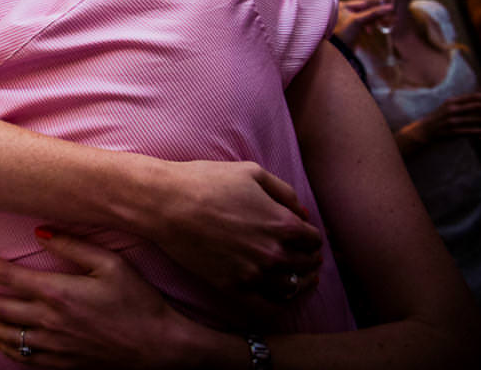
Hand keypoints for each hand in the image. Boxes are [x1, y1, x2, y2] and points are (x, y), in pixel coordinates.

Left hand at [0, 231, 203, 368]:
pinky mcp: (63, 363)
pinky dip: (6, 348)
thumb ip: (73, 245)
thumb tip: (41, 230)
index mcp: (58, 292)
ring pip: (7, 334)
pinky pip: (24, 358)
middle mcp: (49, 321)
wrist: (160, 346)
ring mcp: (54, 346)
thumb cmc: (138, 301)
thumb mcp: (110, 264)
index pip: (7, 275)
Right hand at [147, 160, 321, 302]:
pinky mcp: (232, 288)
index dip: (311, 237)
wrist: (166, 202)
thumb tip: (302, 214)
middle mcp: (274, 253)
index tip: (303, 237)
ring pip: (291, 288)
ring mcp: (254, 274)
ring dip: (298, 282)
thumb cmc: (206, 181)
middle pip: (307, 265)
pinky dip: (278, 305)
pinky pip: (267, 308)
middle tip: (303, 257)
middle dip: (308, 259)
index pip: (314, 240)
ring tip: (294, 277)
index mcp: (283, 224)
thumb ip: (284, 192)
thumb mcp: (251, 172)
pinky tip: (276, 296)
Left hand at [334, 0, 393, 45]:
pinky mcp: (352, 28)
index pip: (363, 1)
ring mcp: (348, 19)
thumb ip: (374, 13)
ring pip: (367, 17)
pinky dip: (372, 25)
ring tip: (391, 22)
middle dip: (380, 13)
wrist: (337, 51)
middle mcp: (345, 11)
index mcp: (343, 6)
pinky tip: (375, 30)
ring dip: (378, 20)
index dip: (377, 0)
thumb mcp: (358, 21)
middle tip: (393, 14)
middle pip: (367, 9)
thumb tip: (390, 7)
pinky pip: (365, 23)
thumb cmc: (343, 33)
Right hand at [412, 92, 480, 141]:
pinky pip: (472, 131)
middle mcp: (452, 109)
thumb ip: (463, 102)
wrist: (425, 130)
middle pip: (477, 106)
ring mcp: (452, 121)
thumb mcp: (448, 106)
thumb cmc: (440, 117)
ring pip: (476, 119)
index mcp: (452, 101)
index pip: (474, 97)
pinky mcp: (453, 132)